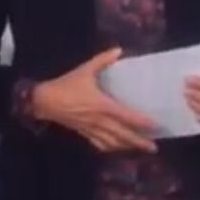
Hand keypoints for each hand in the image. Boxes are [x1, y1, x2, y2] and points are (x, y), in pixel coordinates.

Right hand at [32, 48, 158, 153]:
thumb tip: (118, 50)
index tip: (155, 126)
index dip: (142, 122)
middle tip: (153, 147)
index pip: (126, 116)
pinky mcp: (84, 132)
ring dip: (127, 146)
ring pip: (113, 142)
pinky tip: (116, 148)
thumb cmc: (66, 85)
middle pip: (123, 134)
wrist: (45, 101)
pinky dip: (110, 147)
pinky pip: (99, 143)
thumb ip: (102, 60)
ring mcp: (92, 129)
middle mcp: (99, 120)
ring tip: (139, 149)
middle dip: (139, 142)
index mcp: (102, 105)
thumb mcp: (84, 70)